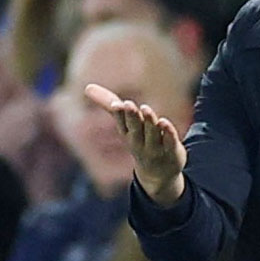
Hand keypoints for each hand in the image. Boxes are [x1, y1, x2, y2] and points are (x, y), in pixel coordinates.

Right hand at [84, 83, 185, 205]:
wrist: (157, 174)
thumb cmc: (139, 141)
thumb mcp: (124, 123)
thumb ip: (109, 104)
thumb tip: (87, 87)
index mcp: (127, 133)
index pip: (122, 123)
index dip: (119, 114)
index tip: (117, 104)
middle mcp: (139, 141)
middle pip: (135, 128)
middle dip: (131, 117)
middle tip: (128, 104)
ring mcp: (155, 147)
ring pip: (152, 134)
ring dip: (149, 122)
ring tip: (146, 109)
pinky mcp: (172, 150)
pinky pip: (169, 141)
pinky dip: (167, 133)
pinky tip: (164, 122)